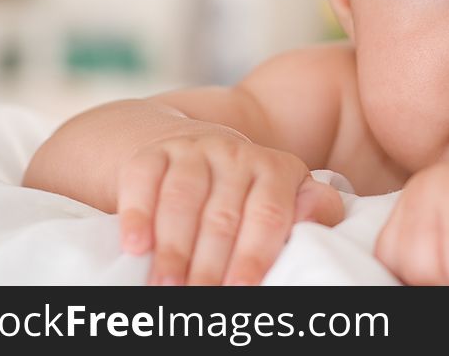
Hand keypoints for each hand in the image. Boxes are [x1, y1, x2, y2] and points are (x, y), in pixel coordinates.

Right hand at [117, 127, 343, 284]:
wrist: (196, 149)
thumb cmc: (249, 192)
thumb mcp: (289, 195)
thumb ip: (313, 208)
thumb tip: (313, 219)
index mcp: (276, 169)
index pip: (268, 214)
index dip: (254, 254)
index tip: (242, 288)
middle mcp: (236, 153)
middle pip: (222, 214)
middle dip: (209, 263)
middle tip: (198, 299)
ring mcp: (193, 149)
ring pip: (182, 198)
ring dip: (172, 247)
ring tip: (165, 285)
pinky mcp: (154, 153)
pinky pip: (143, 179)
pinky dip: (137, 214)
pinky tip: (135, 246)